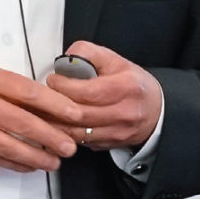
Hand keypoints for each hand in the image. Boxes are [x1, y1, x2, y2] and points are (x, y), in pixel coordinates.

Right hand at [0, 62, 80, 171]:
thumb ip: (1, 84)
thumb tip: (35, 100)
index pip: (28, 91)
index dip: (55, 104)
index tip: (74, 113)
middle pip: (24, 122)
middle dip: (52, 136)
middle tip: (71, 145)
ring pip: (11, 146)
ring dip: (37, 157)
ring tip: (54, 161)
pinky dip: (14, 164)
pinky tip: (27, 166)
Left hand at [46, 41, 161, 151]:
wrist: (155, 112)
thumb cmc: (133, 84)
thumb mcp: (115, 60)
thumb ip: (90, 53)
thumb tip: (67, 57)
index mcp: (125, 87)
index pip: (88, 91)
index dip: (65, 86)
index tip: (53, 79)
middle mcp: (123, 113)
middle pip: (80, 114)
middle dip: (56, 105)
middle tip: (44, 95)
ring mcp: (117, 132)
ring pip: (78, 134)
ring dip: (56, 124)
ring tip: (43, 111)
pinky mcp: (109, 145)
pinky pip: (82, 143)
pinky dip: (65, 135)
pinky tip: (55, 125)